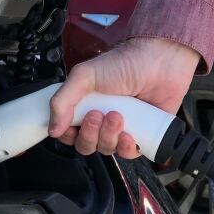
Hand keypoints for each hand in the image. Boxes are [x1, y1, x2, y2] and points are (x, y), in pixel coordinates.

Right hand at [48, 37, 199, 157]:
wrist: (160, 61)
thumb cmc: (124, 63)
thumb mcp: (84, 76)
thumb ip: (62, 101)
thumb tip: (52, 128)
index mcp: (84, 104)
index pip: (67, 131)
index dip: (67, 134)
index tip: (72, 125)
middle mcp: (101, 118)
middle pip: (85, 144)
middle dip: (89, 134)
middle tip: (98, 115)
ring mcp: (121, 127)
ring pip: (106, 149)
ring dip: (108, 136)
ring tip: (117, 115)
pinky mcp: (141, 134)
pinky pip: (128, 153)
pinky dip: (125, 148)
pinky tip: (128, 133)